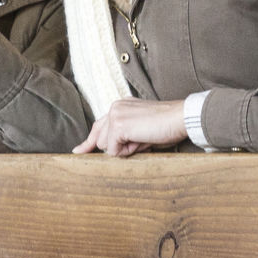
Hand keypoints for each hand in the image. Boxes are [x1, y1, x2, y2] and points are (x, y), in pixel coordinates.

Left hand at [74, 99, 189, 157]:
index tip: (78, 151)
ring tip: (145, 137)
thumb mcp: (141, 130)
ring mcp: (115, 115)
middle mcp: (115, 107)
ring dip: (125, 149)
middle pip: (100, 140)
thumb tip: (111, 151)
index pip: (99, 126)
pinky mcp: (118, 125)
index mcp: (120, 106)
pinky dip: (128, 151)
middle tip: (143, 139)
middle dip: (117, 147)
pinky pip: (114, 151)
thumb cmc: (167, 126)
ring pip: (106, 146)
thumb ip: (124, 136)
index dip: (89, 141)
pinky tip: (142, 140)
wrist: (180, 118)